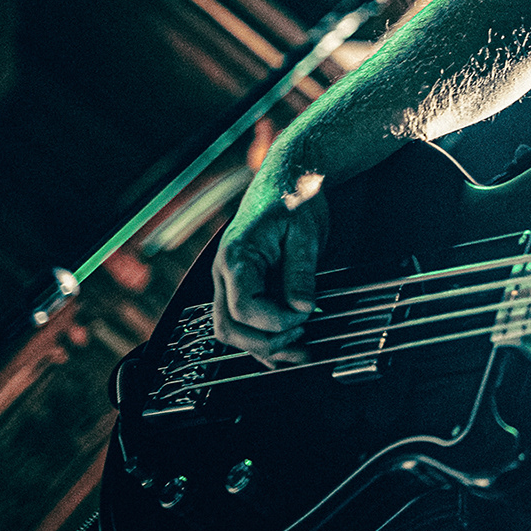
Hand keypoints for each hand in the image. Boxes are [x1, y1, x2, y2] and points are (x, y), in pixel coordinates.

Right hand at [212, 160, 329, 364]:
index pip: (243, 307)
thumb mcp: (305, 233)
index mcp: (237, 256)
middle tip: (301, 339)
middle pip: (227, 326)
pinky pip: (243, 321)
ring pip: (230, 328)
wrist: (287, 177)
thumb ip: (300, 273)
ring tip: (299, 353)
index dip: (274, 322)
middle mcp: (225, 272)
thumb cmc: (294, 198)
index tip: (305, 317)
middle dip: (263, 342)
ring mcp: (229, 280)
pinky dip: (262, 338)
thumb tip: (302, 309)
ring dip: (261, 347)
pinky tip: (287, 348)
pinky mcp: (242, 285)